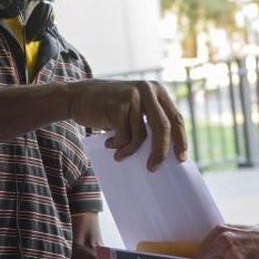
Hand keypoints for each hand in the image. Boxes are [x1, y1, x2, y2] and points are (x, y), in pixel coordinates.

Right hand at [65, 80, 187, 170]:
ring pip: (140, 135)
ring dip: (129, 149)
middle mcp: (148, 90)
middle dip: (160, 151)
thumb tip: (165, 152)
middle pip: (163, 127)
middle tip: (153, 168)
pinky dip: (117, 144)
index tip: (180, 159)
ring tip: (118, 153)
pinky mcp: (118, 105)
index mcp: (157, 91)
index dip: (180, 140)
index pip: (175, 118)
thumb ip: (150, 121)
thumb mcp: (135, 108)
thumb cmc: (109, 108)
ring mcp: (133, 96)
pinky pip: (124, 136)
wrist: (78, 96)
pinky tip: (108, 142)